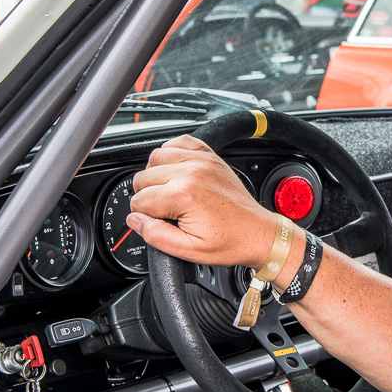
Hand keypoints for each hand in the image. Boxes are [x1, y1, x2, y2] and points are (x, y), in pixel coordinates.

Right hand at [128, 135, 277, 268]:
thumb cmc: (230, 241)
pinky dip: (172, 153)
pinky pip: (179, 141)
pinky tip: (176, 171)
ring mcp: (201, 161)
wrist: (257, 233)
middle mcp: (191, 172)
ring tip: (168, 192)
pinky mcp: (210, 156)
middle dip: (148, 196)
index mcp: (183, 195)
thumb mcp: (188, 250)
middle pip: (143, 177)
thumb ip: (155, 235)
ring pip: (155, 157)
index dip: (144, 216)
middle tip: (164, 211)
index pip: (139, 200)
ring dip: (155, 174)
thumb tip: (134, 220)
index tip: (159, 223)